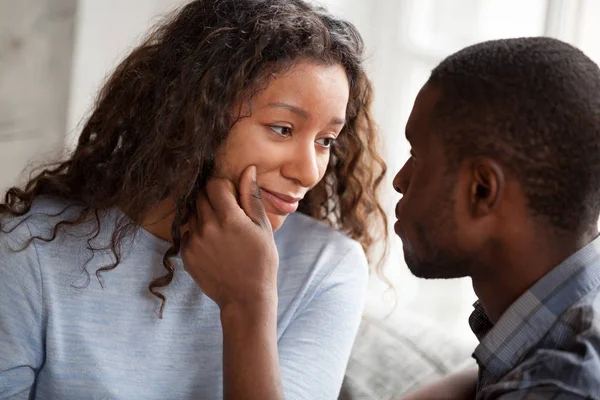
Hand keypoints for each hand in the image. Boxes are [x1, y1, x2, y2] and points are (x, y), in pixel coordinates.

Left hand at [181, 165, 278, 310]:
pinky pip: (187, 232)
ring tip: (221, 232)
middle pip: (201, 196)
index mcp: (229, 218)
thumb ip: (251, 197)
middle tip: (228, 214)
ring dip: (204, 216)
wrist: (246, 298)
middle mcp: (207, 227)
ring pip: (192, 213)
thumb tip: (247, 169)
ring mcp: (194, 241)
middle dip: (213, 199)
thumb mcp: (262, 228)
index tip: (232, 197)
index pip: (214, 184)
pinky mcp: (186, 254)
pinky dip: (197, 233)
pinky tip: (214, 246)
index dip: (223, 187)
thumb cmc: (261, 261)